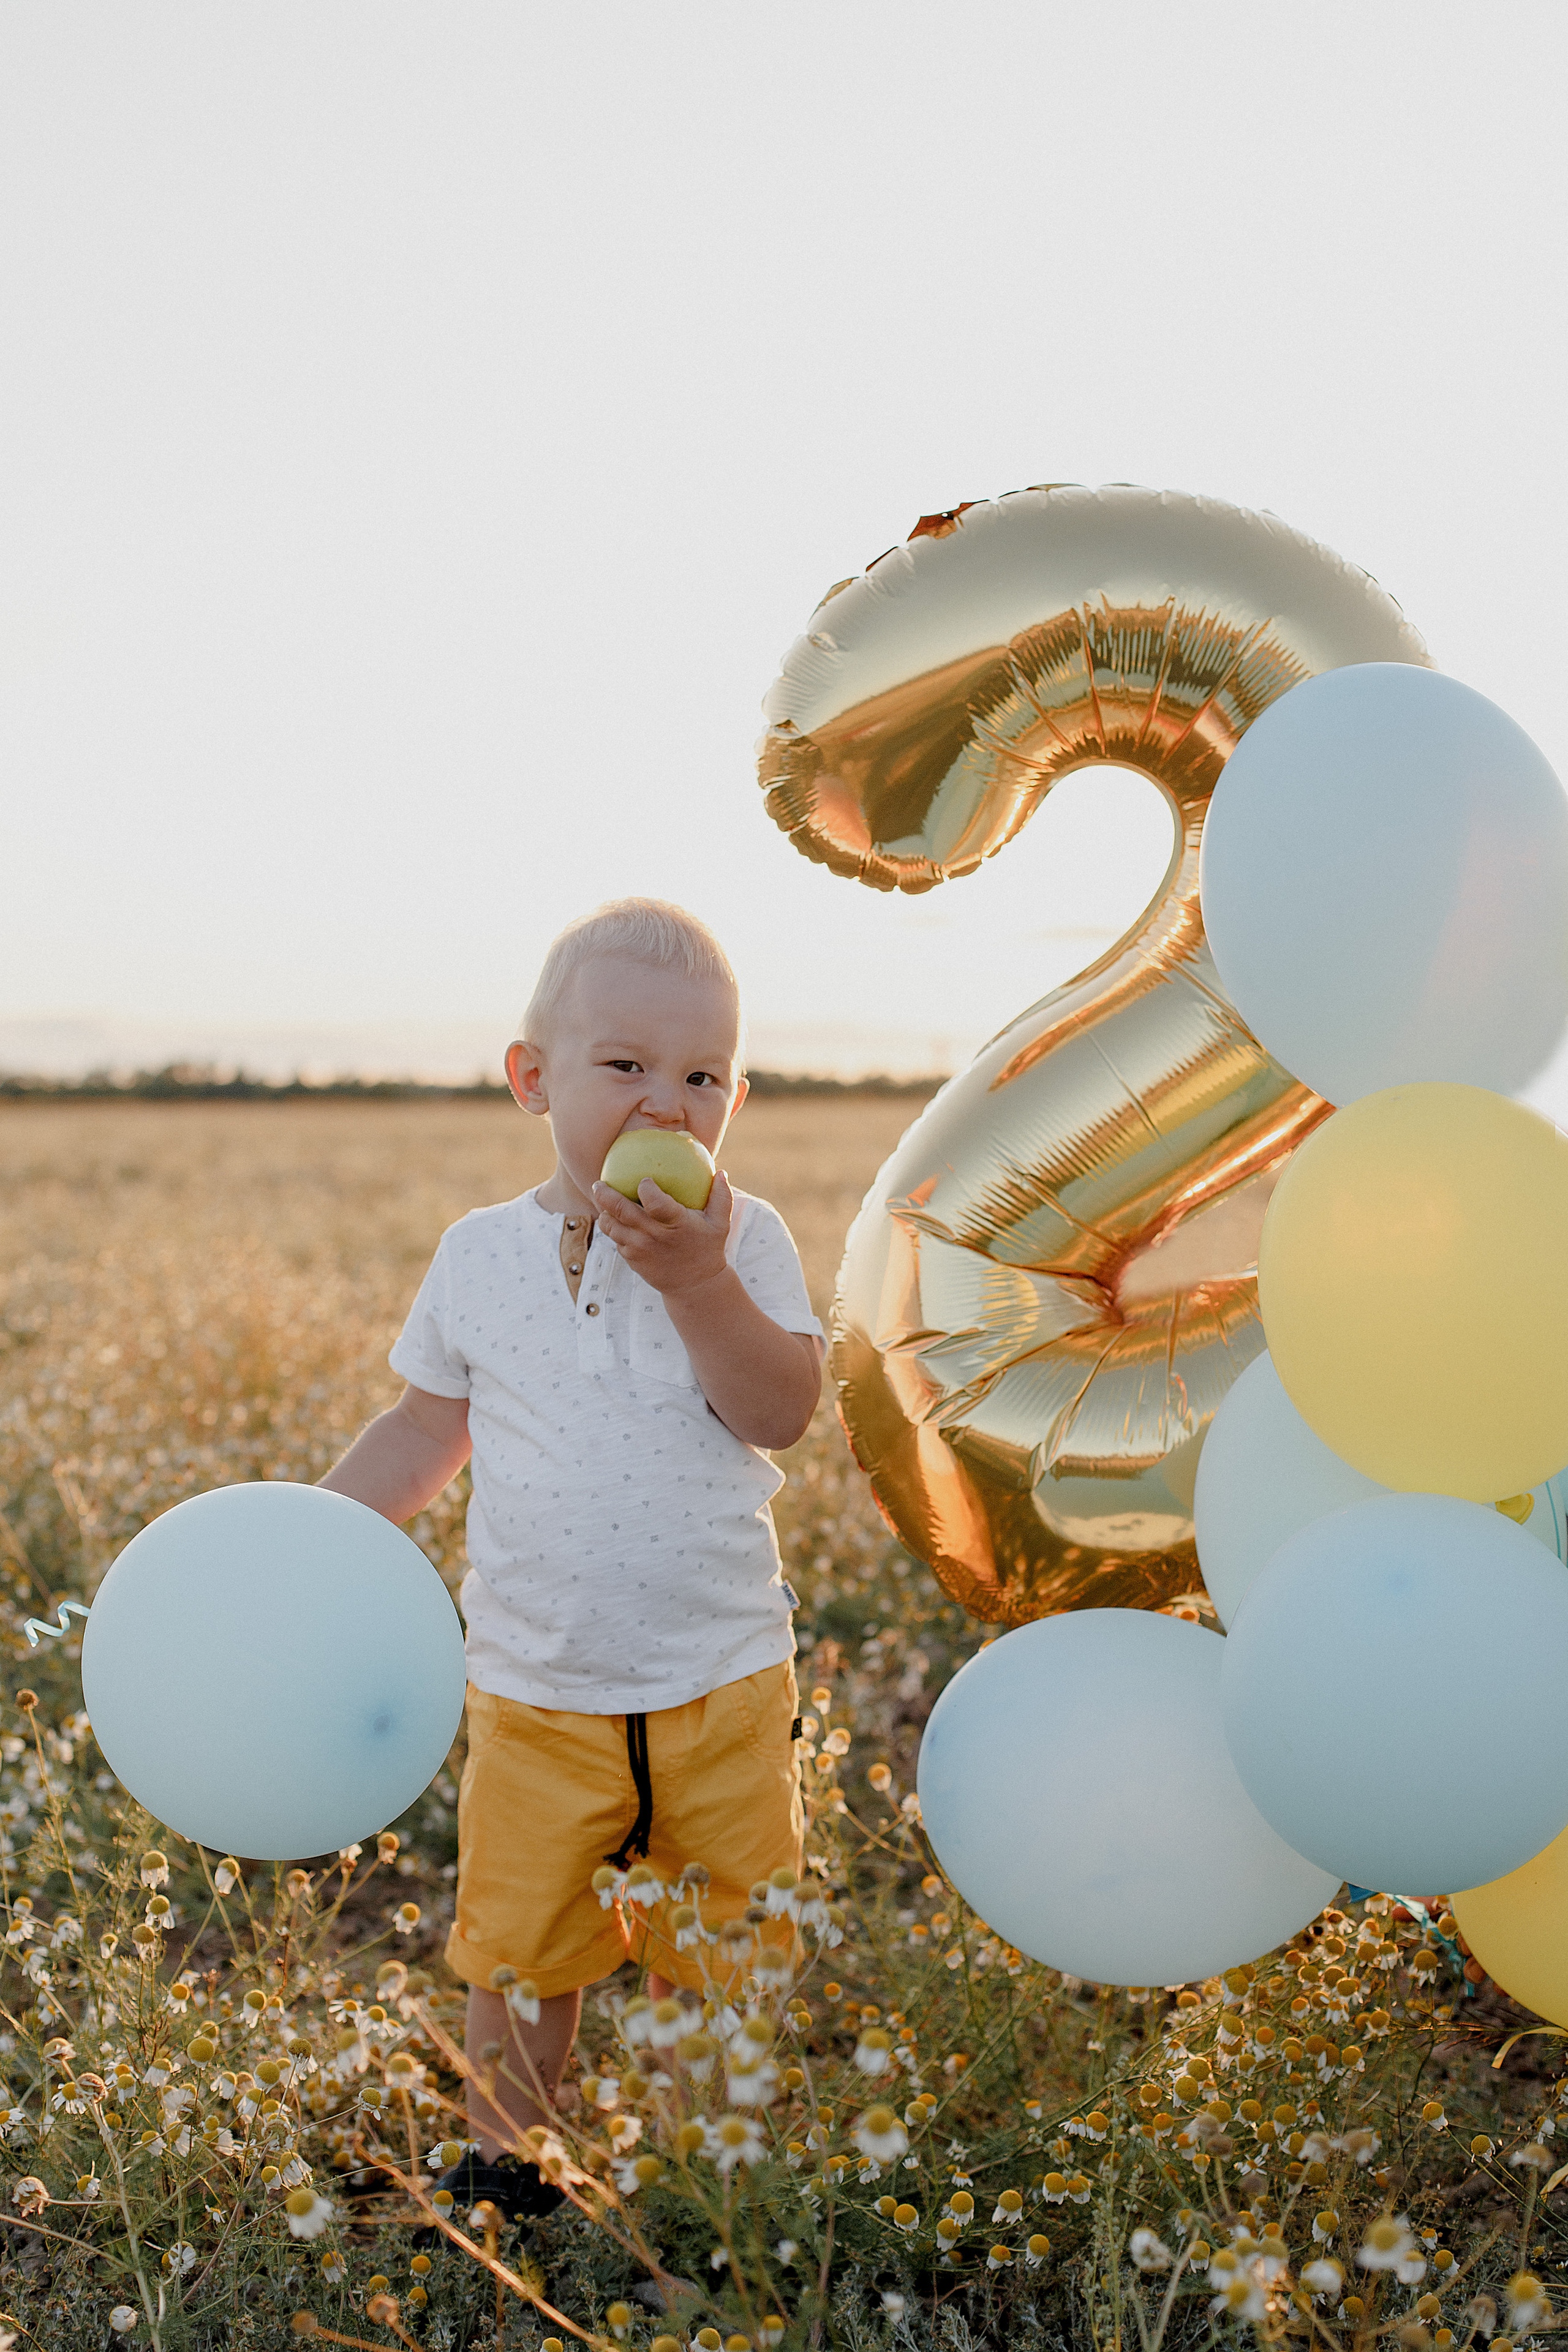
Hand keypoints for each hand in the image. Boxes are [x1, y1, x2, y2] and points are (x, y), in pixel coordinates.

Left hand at [590, 1167, 734, 1296]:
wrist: (695, 1286)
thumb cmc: (708, 1248)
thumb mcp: (721, 1224)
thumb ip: (721, 1197)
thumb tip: (721, 1172)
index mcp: (675, 1224)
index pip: (655, 1203)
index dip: (646, 1188)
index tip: (644, 1180)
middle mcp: (654, 1236)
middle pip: (622, 1212)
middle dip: (605, 1195)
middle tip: (598, 1183)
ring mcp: (640, 1249)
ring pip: (612, 1226)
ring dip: (604, 1212)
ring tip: (600, 1198)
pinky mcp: (632, 1259)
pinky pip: (616, 1239)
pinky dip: (612, 1227)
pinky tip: (611, 1217)